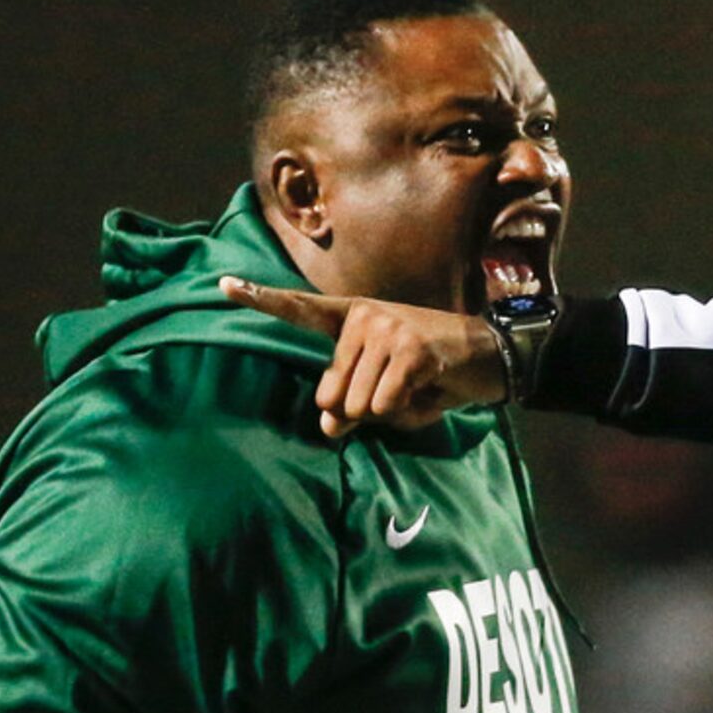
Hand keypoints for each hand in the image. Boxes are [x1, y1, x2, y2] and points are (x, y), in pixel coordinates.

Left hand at [218, 278, 510, 438]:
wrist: (488, 358)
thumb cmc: (431, 375)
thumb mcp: (384, 390)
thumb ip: (349, 406)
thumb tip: (327, 426)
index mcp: (351, 317)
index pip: (301, 309)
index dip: (262, 298)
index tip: (224, 285)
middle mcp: (364, 315)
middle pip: (333, 391)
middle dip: (362, 409)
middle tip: (397, 392)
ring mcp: (387, 329)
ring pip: (358, 403)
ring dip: (388, 412)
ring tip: (416, 389)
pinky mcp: (411, 350)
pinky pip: (385, 404)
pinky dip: (407, 412)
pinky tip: (428, 391)